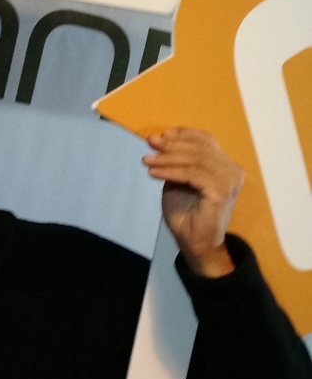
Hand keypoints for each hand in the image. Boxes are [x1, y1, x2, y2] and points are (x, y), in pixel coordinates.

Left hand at [143, 127, 242, 277]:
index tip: (161, 134)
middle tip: (150, 142)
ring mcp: (229, 180)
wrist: (195, 245)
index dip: (184, 134)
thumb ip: (175, 164)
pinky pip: (191, 174)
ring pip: (195, 160)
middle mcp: (232, 171)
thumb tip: (160, 142)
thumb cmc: (187, 216)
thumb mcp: (178, 183)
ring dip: (167, 158)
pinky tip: (154, 173)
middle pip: (199, 148)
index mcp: (225, 166)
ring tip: (147, 160)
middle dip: (172, 144)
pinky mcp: (220, 191)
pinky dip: (170, 172)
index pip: (206, 141)